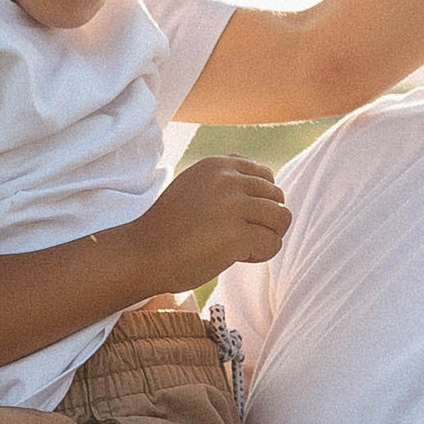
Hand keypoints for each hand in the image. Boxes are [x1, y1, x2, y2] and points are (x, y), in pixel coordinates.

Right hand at [134, 155, 290, 288]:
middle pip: (278, 197)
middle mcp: (228, 179)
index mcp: (218, 164)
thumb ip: (227, 179)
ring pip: (281, 219)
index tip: (237, 219)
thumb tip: (270, 183)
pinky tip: (237, 258)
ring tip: (241, 248)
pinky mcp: (238, 234)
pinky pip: (273, 244)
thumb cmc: (171, 227)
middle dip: (264, 220)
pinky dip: (261, 255)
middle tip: (239, 237)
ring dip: (266, 237)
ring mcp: (233, 205)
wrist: (142, 254)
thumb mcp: (196, 186)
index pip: (266, 176)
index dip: (258, 202)